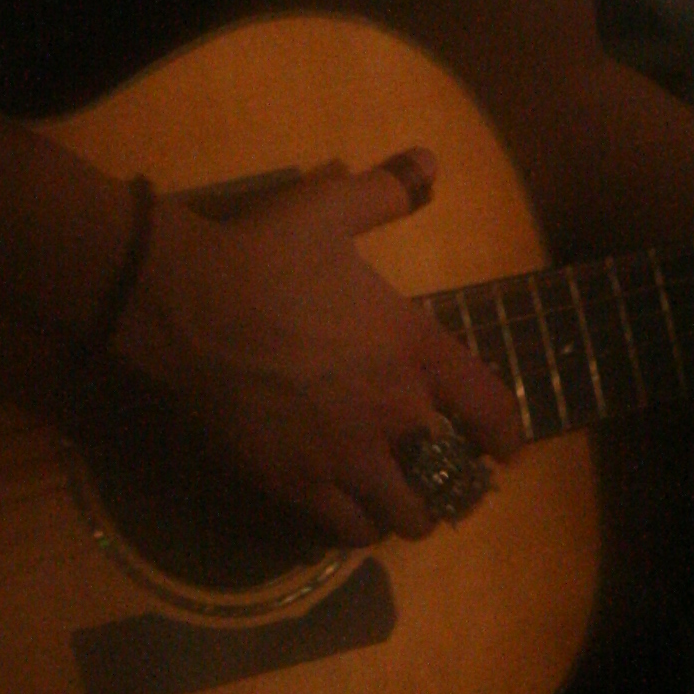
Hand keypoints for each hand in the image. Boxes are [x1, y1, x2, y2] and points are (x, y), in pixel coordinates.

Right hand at [112, 146, 521, 547]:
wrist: (185, 304)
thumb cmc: (264, 254)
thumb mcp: (331, 205)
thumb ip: (388, 190)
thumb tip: (428, 162)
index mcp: (414, 348)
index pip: (490, 408)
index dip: (507, 436)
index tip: (506, 451)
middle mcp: (393, 411)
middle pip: (454, 479)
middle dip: (457, 486)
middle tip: (446, 483)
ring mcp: (346, 455)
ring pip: (405, 517)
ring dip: (410, 513)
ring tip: (399, 503)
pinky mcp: (297, 484)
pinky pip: (347, 531)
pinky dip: (358, 529)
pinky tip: (350, 514)